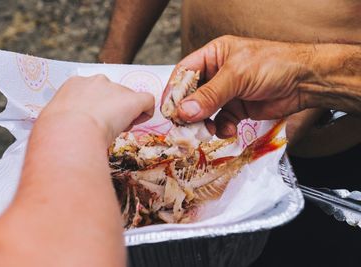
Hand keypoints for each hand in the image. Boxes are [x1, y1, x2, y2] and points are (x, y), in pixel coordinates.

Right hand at [42, 74, 154, 143]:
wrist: (70, 131)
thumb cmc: (55, 131)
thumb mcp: (53, 118)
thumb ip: (63, 117)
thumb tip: (61, 129)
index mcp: (75, 83)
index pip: (92, 93)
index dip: (94, 109)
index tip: (90, 123)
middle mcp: (97, 81)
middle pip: (111, 95)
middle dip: (110, 110)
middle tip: (103, 129)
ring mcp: (116, 88)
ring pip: (127, 100)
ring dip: (124, 114)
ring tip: (113, 131)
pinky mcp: (133, 99)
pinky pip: (147, 101)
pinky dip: (145, 113)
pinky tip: (136, 124)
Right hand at [163, 35, 313, 137]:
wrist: (305, 82)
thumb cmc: (273, 65)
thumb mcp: (237, 76)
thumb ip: (209, 95)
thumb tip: (183, 112)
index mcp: (213, 55)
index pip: (185, 72)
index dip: (174, 90)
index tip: (168, 110)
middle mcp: (217, 73)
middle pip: (192, 94)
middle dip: (188, 111)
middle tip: (184, 127)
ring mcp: (227, 93)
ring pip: (204, 111)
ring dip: (204, 123)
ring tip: (207, 131)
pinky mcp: (237, 109)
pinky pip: (221, 121)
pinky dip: (222, 128)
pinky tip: (229, 130)